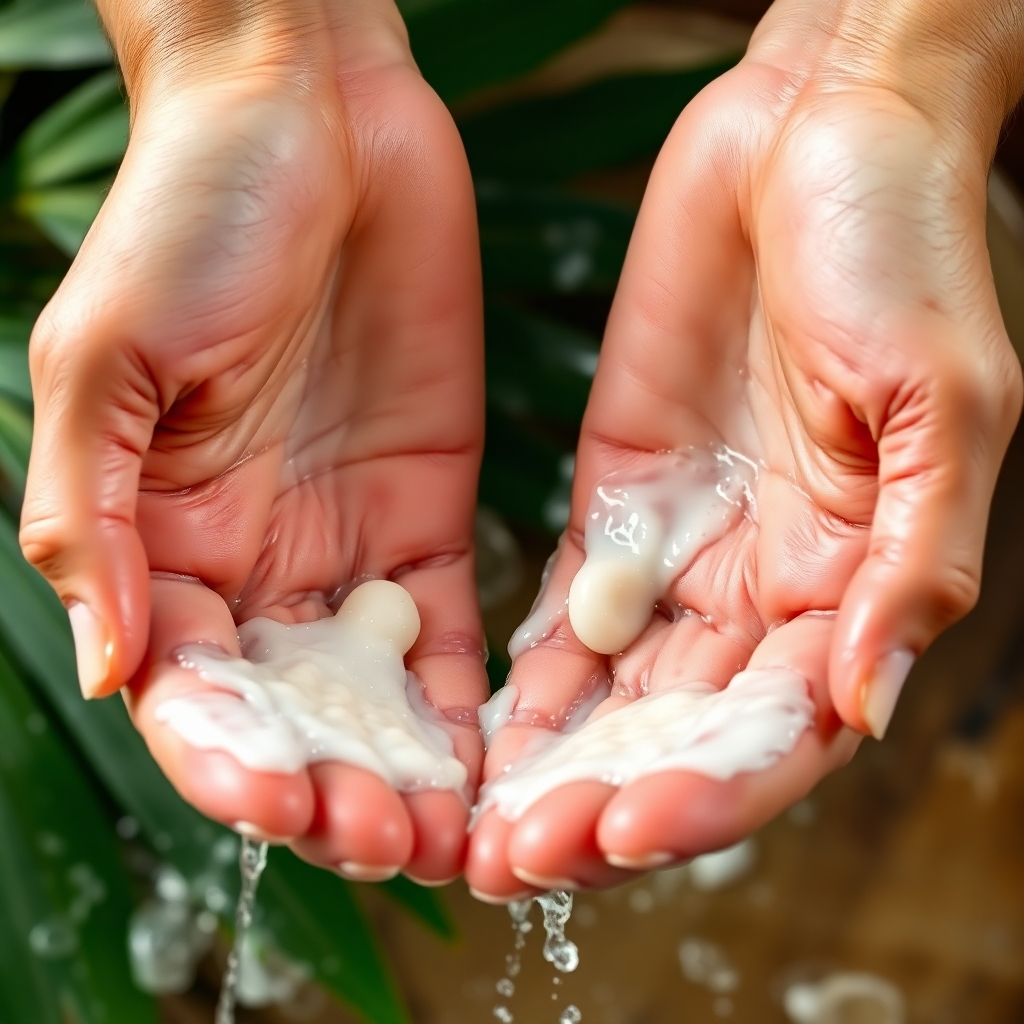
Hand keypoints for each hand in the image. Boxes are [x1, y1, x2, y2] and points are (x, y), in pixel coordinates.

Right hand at [20, 0, 486, 883]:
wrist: (312, 120)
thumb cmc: (192, 213)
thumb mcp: (108, 358)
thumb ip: (99, 516)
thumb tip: (117, 667)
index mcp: (166, 540)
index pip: (194, 693)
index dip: (234, 764)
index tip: (291, 811)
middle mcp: (255, 560)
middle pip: (293, 716)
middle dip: (337, 788)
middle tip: (396, 846)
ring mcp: (348, 542)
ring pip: (377, 694)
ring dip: (410, 768)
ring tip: (456, 833)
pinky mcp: (430, 510)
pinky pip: (453, 628)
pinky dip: (469, 699)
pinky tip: (498, 755)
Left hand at [466, 0, 1022, 898]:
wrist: (812, 139)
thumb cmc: (900, 247)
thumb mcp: (940, 401)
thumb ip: (910, 561)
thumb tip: (864, 703)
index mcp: (847, 578)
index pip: (771, 730)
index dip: (701, 794)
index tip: (618, 833)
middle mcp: (763, 583)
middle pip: (679, 733)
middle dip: (604, 799)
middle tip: (517, 860)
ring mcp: (685, 546)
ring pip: (616, 691)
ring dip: (553, 760)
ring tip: (479, 822)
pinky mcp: (618, 495)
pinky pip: (568, 608)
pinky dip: (528, 674)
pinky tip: (480, 725)